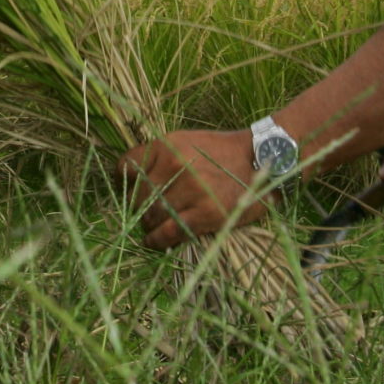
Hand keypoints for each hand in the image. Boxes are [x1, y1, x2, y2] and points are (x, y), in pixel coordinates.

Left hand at [118, 128, 273, 250]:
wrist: (259, 158)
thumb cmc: (219, 152)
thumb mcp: (184, 141)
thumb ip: (159, 155)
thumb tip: (129, 178)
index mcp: (168, 145)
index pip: (127, 166)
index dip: (123, 182)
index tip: (127, 190)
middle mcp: (176, 165)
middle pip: (138, 196)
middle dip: (138, 208)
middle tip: (144, 215)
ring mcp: (191, 189)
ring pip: (152, 215)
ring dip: (148, 226)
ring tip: (150, 230)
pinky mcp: (205, 213)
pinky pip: (169, 232)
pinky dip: (156, 240)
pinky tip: (153, 242)